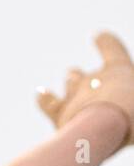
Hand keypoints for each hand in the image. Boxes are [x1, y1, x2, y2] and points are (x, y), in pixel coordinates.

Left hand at [37, 31, 133, 147]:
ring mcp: (74, 95)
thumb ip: (130, 97)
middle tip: (76, 74)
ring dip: (70, 82)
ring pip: (70, 83)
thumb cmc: (133, 115)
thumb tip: (127, 97)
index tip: (98, 35)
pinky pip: (49, 103)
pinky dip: (44, 98)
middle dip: (80, 76)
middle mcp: (93, 78)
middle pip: (83, 74)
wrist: (104, 130)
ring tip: (70, 80)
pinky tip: (40, 93)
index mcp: (118, 70)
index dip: (106, 42)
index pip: (111, 48)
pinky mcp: (60, 113)